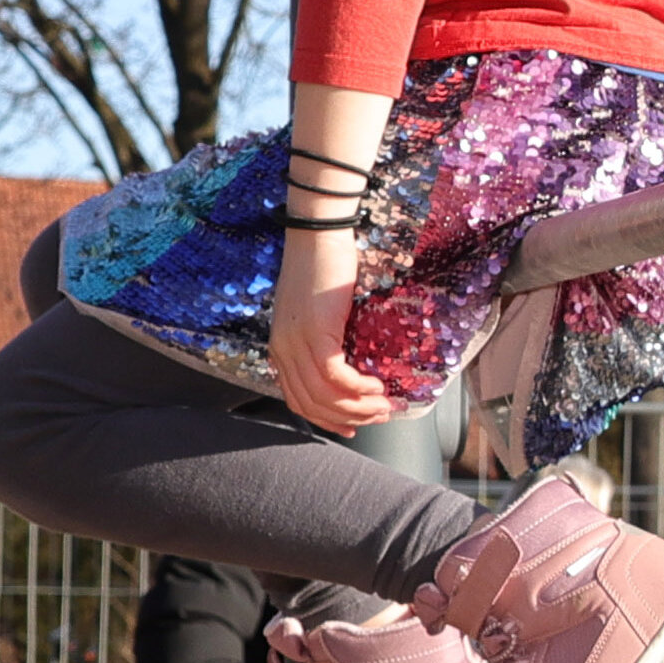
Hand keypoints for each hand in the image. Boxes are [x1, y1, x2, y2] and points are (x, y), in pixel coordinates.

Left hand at [270, 225, 400, 437]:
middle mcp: (282, 350)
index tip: (353, 426)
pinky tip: (376, 385)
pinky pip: (335, 376)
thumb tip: (351, 363)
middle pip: (311, 405)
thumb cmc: (322, 267)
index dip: (327, 420)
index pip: (297, 400)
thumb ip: (323, 339)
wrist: (318, 235)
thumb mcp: (317, 312)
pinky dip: (357, 387)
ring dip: (358, 407)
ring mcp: (296, 343)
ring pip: (324, 396)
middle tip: (379, 416)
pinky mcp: (315, 334)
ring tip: (383, 406)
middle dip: (348, 418)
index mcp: (280, 348)